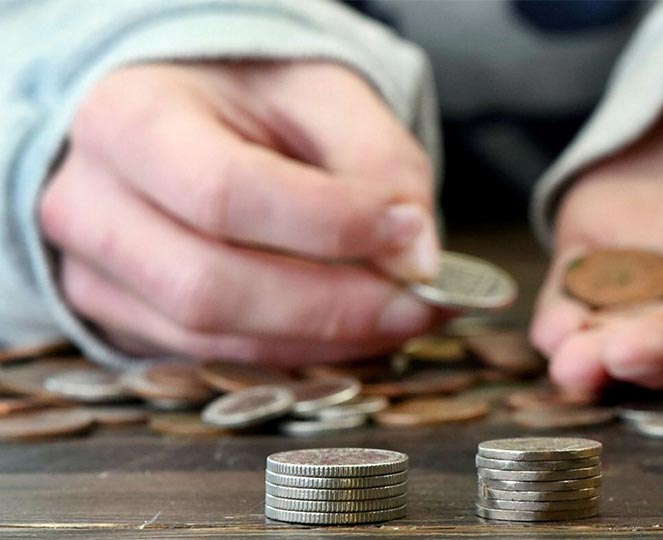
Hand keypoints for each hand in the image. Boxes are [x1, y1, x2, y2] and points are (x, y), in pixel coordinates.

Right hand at [41, 61, 440, 364]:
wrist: (185, 117)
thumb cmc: (250, 97)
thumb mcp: (322, 94)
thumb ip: (379, 162)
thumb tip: (418, 259)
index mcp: (127, 120)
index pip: (226, 193)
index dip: (329, 226)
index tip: (412, 232)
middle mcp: (90, 205)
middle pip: (210, 287)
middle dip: (335, 306)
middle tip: (422, 300)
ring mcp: (94, 276)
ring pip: (214, 340)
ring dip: (327, 340)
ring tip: (403, 312)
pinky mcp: (122, 322)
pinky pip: (217, 359)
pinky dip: (299, 352)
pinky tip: (355, 327)